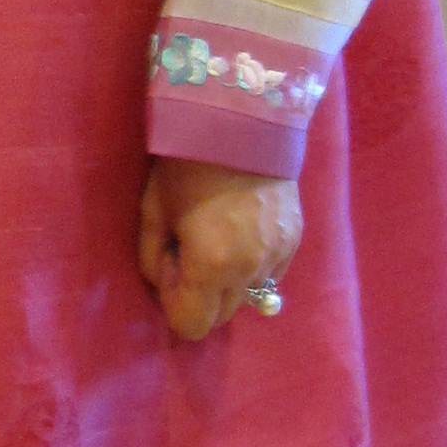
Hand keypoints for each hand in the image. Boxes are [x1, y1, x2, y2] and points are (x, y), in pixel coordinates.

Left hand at [137, 158, 302, 341]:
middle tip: (189, 250)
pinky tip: (240, 230)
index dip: (174, 304)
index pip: (192, 326)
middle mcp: (250, 270)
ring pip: (248, 297)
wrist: (242, 121)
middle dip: (200, 296)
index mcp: (211, 266)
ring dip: (227, 281)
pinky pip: (269, 274)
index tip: (170, 266)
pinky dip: (251, 265)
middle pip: (222, 317)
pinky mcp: (295, 241)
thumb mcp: (153, 211)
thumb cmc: (185, 165)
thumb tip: (165, 286)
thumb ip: (152, 260)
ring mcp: (279, 257)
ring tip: (216, 237)